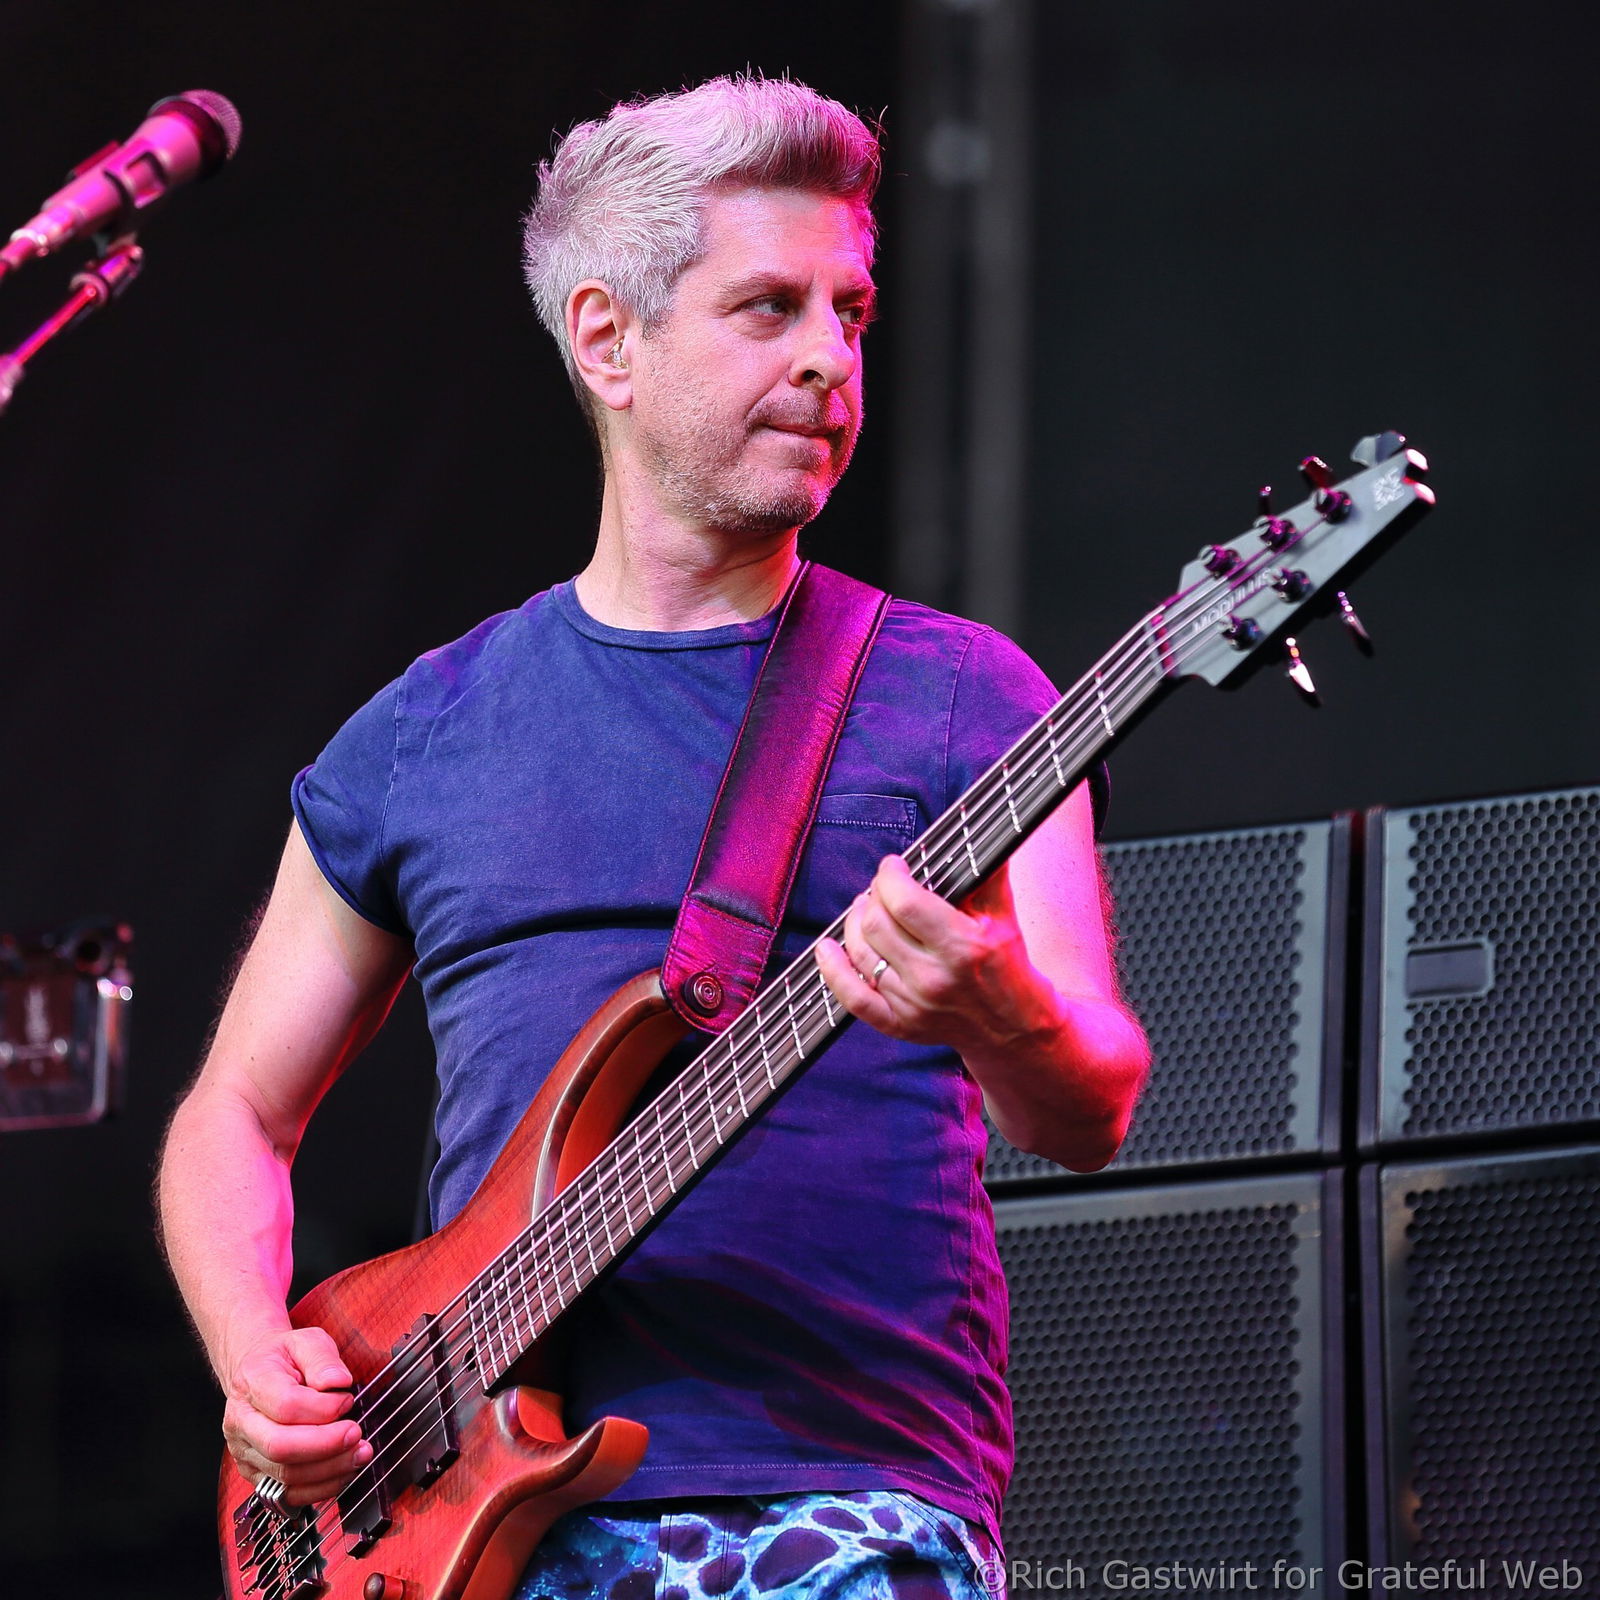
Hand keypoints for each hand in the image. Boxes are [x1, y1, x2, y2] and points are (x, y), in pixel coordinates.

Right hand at [222, 1326, 371, 1507]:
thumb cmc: (283, 1357)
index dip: (323, 1408)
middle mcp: (241, 1422)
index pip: (286, 1405)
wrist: (256, 1371)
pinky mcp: (255, 1473)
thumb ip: (323, 1358)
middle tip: (357, 1435)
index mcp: (251, 1383)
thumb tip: (338, 1381)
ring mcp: (244, 1452)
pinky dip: (318, 1489)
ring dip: (328, 1470)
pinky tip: (342, 1472)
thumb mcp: (306, 1340)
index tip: (348, 1400)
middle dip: (326, 1445)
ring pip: (284, 1474)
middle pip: (280, 1446)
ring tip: (358, 1454)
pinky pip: (285, 1494)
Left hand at [815, 854, 1058, 1060]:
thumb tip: (973, 827)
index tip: (894, 866)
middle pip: (876, 924)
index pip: (904, 902)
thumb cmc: (1008, 963)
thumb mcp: (1003, 915)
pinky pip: (853, 999)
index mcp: (963, 946)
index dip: (889, 876)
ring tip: (867, 910)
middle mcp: (934, 978)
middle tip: (882, 888)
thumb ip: (987, 871)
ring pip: (861, 953)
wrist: (1015, 1028)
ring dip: (855, 923)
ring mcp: (914, 1005)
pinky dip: (833, 971)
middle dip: (873, 896)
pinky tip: (825, 949)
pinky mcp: (900, 1025)